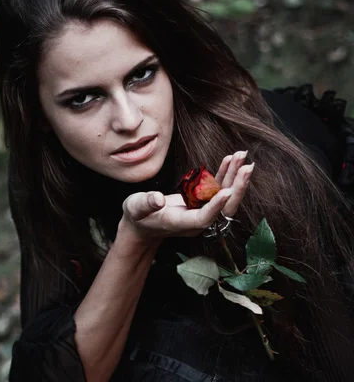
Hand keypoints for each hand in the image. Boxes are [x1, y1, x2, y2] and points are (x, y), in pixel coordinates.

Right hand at [120, 151, 253, 241]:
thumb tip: (157, 199)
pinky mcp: (202, 202)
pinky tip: (231, 160)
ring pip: (225, 196)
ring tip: (242, 156)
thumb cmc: (138, 216)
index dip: (216, 206)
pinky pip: (218, 188)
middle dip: (236, 188)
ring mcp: (202, 211)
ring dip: (235, 177)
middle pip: (224, 208)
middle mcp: (197, 220)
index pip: (204, 218)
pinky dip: (225, 174)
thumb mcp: (136, 208)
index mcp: (182, 223)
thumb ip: (146, 203)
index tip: (227, 191)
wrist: (142, 225)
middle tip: (247, 168)